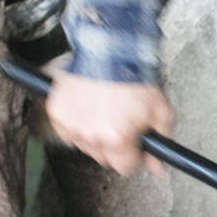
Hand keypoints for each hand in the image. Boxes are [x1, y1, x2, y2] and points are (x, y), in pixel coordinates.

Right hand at [45, 72, 173, 175]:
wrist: (110, 49)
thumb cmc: (134, 76)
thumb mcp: (159, 111)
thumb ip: (159, 143)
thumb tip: (159, 167)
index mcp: (117, 138)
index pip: (124, 167)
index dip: (132, 156)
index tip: (134, 144)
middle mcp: (91, 134)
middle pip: (103, 158)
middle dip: (113, 146)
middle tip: (120, 123)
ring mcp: (71, 124)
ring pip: (84, 145)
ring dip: (93, 134)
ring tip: (105, 111)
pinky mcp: (57, 112)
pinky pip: (67, 131)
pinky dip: (76, 123)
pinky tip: (88, 108)